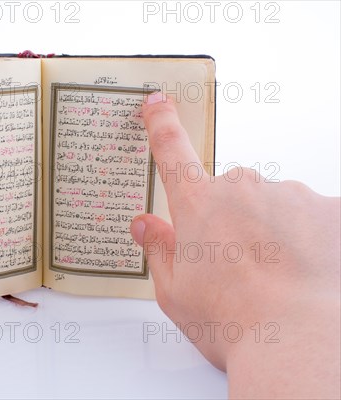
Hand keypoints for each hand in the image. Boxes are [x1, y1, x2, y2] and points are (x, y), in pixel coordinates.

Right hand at [131, 93, 339, 397]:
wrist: (301, 343)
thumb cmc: (234, 321)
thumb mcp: (175, 293)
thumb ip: (158, 250)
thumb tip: (144, 223)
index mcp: (197, 205)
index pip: (172, 151)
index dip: (162, 124)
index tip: (158, 102)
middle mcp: (241, 189)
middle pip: (228, 192)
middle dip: (229, 218)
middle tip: (234, 264)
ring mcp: (289, 195)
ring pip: (271, 204)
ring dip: (270, 229)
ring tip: (273, 276)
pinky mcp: (330, 209)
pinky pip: (311, 215)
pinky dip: (307, 238)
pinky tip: (303, 271)